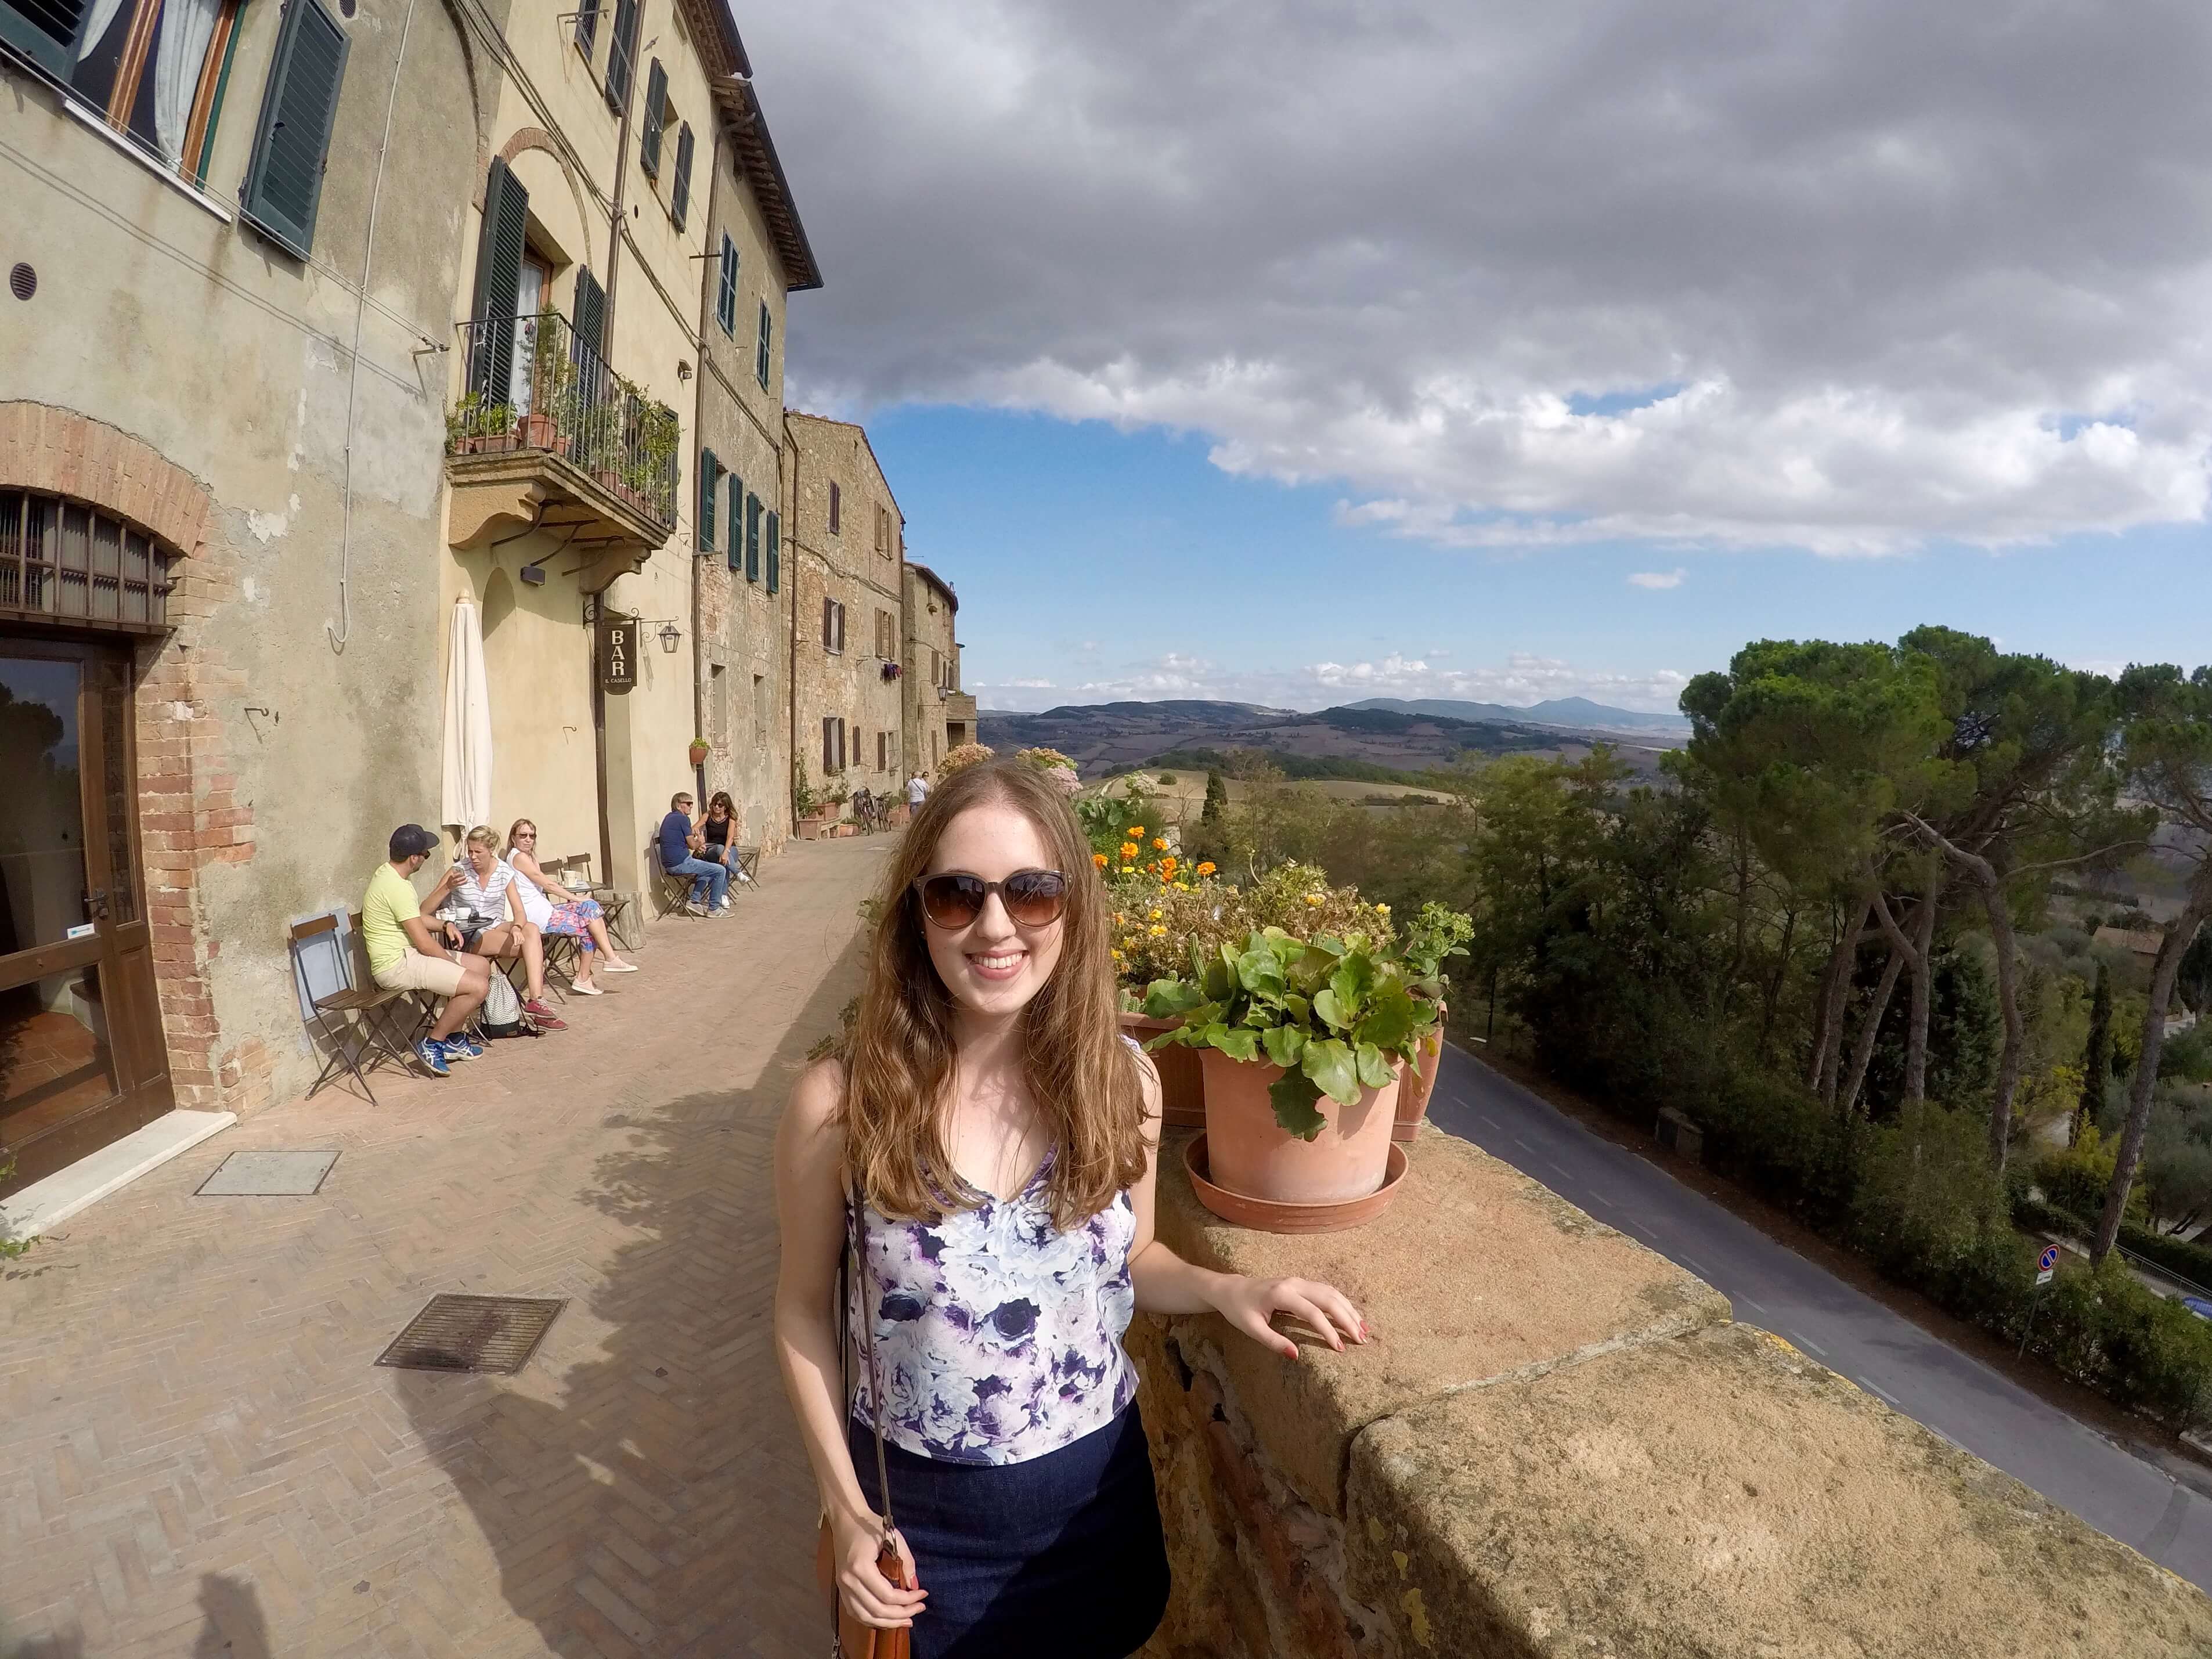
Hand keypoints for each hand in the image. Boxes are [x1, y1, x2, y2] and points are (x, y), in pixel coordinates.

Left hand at [442, 921, 463, 948]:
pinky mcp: (457, 936)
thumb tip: (453, 939)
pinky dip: (458, 943)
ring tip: (457, 948)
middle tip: (459, 948)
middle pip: (462, 940)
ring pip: (461, 941)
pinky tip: (456, 945)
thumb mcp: (449, 932)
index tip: (460, 946)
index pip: (460, 939)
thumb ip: (451, 936)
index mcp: (458, 933)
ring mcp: (458, 935)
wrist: (449, 925)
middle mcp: (459, 934)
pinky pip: (459, 940)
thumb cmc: (449, 928)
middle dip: (461, 945)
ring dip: (459, 944)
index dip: (460, 943)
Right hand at [830, 1507, 924, 1629]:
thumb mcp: (892, 1536)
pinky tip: (886, 1619)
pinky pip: (856, 1613)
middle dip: (901, 1614)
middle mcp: (848, 1581)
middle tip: (919, 1609)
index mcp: (860, 1567)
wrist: (846, 1520)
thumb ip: (906, 1561)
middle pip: (877, 1610)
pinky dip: (872, 1619)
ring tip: (906, 1620)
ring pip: (865, 1617)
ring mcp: (842, 1587)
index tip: (923, 1594)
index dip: (908, 1600)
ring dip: (887, 1623)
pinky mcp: (841, 1589)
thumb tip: (915, 1585)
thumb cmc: (870, 1525)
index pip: (887, 1595)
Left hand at [1210, 1274, 1368, 1358]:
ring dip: (1349, 1310)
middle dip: (1347, 1319)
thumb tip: (1296, 1356)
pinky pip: (1326, 1291)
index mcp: (1281, 1294)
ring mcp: (1299, 1281)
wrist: (1230, 1289)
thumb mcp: (1251, 1329)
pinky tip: (1352, 1315)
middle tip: (1361, 1340)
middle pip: (1328, 1299)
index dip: (1328, 1330)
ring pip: (1331, 1292)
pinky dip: (1342, 1303)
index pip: (1312, 1312)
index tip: (1339, 1348)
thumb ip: (1273, 1342)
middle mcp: (1294, 1284)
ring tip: (1364, 1329)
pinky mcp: (1301, 1283)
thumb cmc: (1239, 1310)